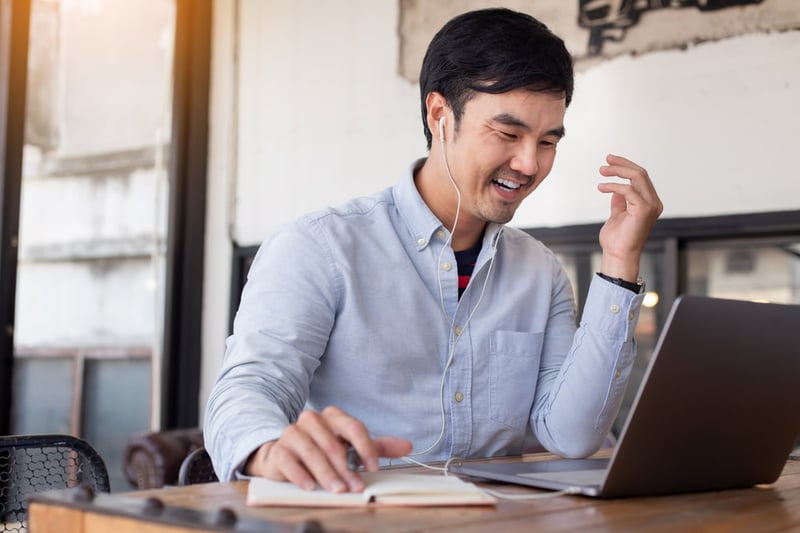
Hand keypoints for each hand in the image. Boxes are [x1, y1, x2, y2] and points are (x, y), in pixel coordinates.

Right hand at [245, 406, 411, 492]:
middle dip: (346, 468)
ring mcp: (292, 433)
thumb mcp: (350, 447)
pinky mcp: (278, 450)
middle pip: (333, 443)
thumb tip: (407, 446)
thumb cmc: (322, 449)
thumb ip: (377, 446)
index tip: (373, 467)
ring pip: (311, 451)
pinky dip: (300, 474)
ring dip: (326, 473)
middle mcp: (311, 420)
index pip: (353, 426)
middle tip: (356, 487)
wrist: (284, 453)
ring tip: (337, 489)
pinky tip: (310, 485)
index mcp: (332, 417)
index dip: (365, 447)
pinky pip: (289, 460)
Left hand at [597, 154, 662, 280]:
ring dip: (618, 171)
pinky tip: (601, 187)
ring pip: (637, 177)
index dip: (625, 166)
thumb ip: (620, 201)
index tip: (609, 161)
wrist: (618, 255)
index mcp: (649, 202)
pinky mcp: (643, 209)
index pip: (641, 177)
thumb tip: (616, 188)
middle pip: (640, 173)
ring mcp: (651, 206)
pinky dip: (613, 186)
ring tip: (602, 171)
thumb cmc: (617, 239)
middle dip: (622, 164)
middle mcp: (654, 202)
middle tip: (605, 161)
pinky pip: (628, 189)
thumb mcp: (618, 214)